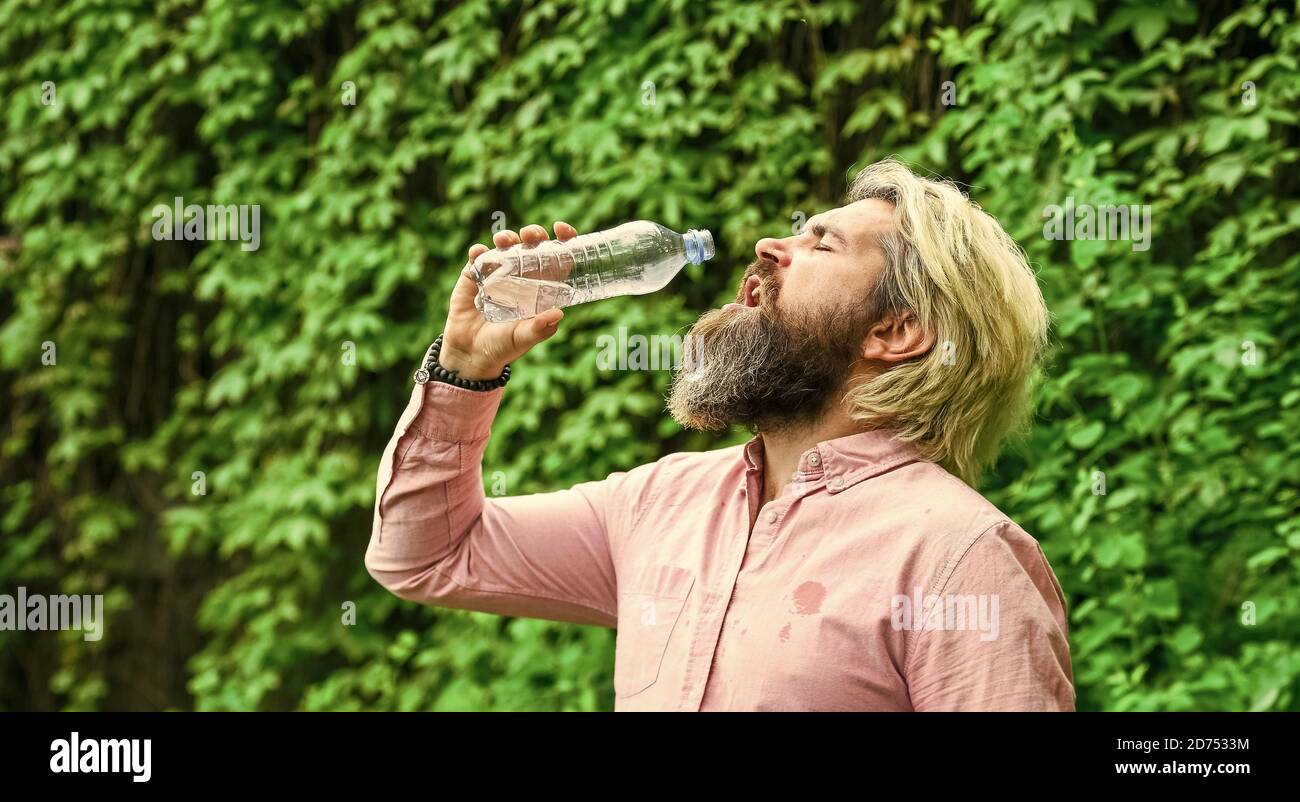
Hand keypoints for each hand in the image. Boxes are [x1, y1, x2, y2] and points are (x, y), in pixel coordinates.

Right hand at [438, 222, 578, 379]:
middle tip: (531, 235)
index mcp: (540, 288)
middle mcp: (522, 276)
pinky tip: (478, 253)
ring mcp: (497, 273)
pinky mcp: (474, 275)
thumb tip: (558, 313)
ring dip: (507, 238)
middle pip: (532, 246)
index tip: (561, 229)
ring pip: (506, 245)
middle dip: (534, 234)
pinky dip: (478, 252)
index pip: (557, 259)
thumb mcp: (522, 339)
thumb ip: (539, 329)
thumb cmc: (502, 347)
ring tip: (503, 240)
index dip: (563, 241)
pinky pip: (477, 257)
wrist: (470, 353)